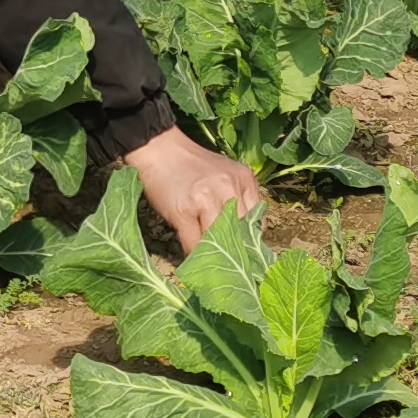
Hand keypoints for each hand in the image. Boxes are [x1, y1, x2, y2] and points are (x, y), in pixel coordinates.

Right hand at [123, 124, 266, 253]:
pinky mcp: (183, 211)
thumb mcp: (224, 174)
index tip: (245, 254)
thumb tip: (245, 236)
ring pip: (218, 242)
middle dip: (235, 253)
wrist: (160, 148)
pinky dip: (194, 256)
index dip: (251, 241)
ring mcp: (206, 200)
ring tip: (211, 266)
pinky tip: (193, 261)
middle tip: (231, 269)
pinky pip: (194, 244)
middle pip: (240, 234)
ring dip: (214, 257)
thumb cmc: (191, 165)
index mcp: (244, 180)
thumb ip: (237, 198)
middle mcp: (229, 189)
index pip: (257, 220)